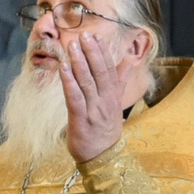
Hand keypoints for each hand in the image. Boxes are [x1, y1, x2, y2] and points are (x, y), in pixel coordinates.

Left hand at [56, 28, 144, 163]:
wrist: (104, 158)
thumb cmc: (106, 129)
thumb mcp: (116, 103)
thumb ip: (121, 80)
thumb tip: (129, 60)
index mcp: (113, 96)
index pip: (110, 69)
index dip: (102, 52)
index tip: (96, 36)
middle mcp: (105, 101)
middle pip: (99, 73)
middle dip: (91, 53)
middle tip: (83, 36)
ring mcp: (94, 110)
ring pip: (87, 82)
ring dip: (79, 63)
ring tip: (72, 46)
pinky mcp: (81, 120)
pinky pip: (75, 98)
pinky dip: (69, 82)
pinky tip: (64, 68)